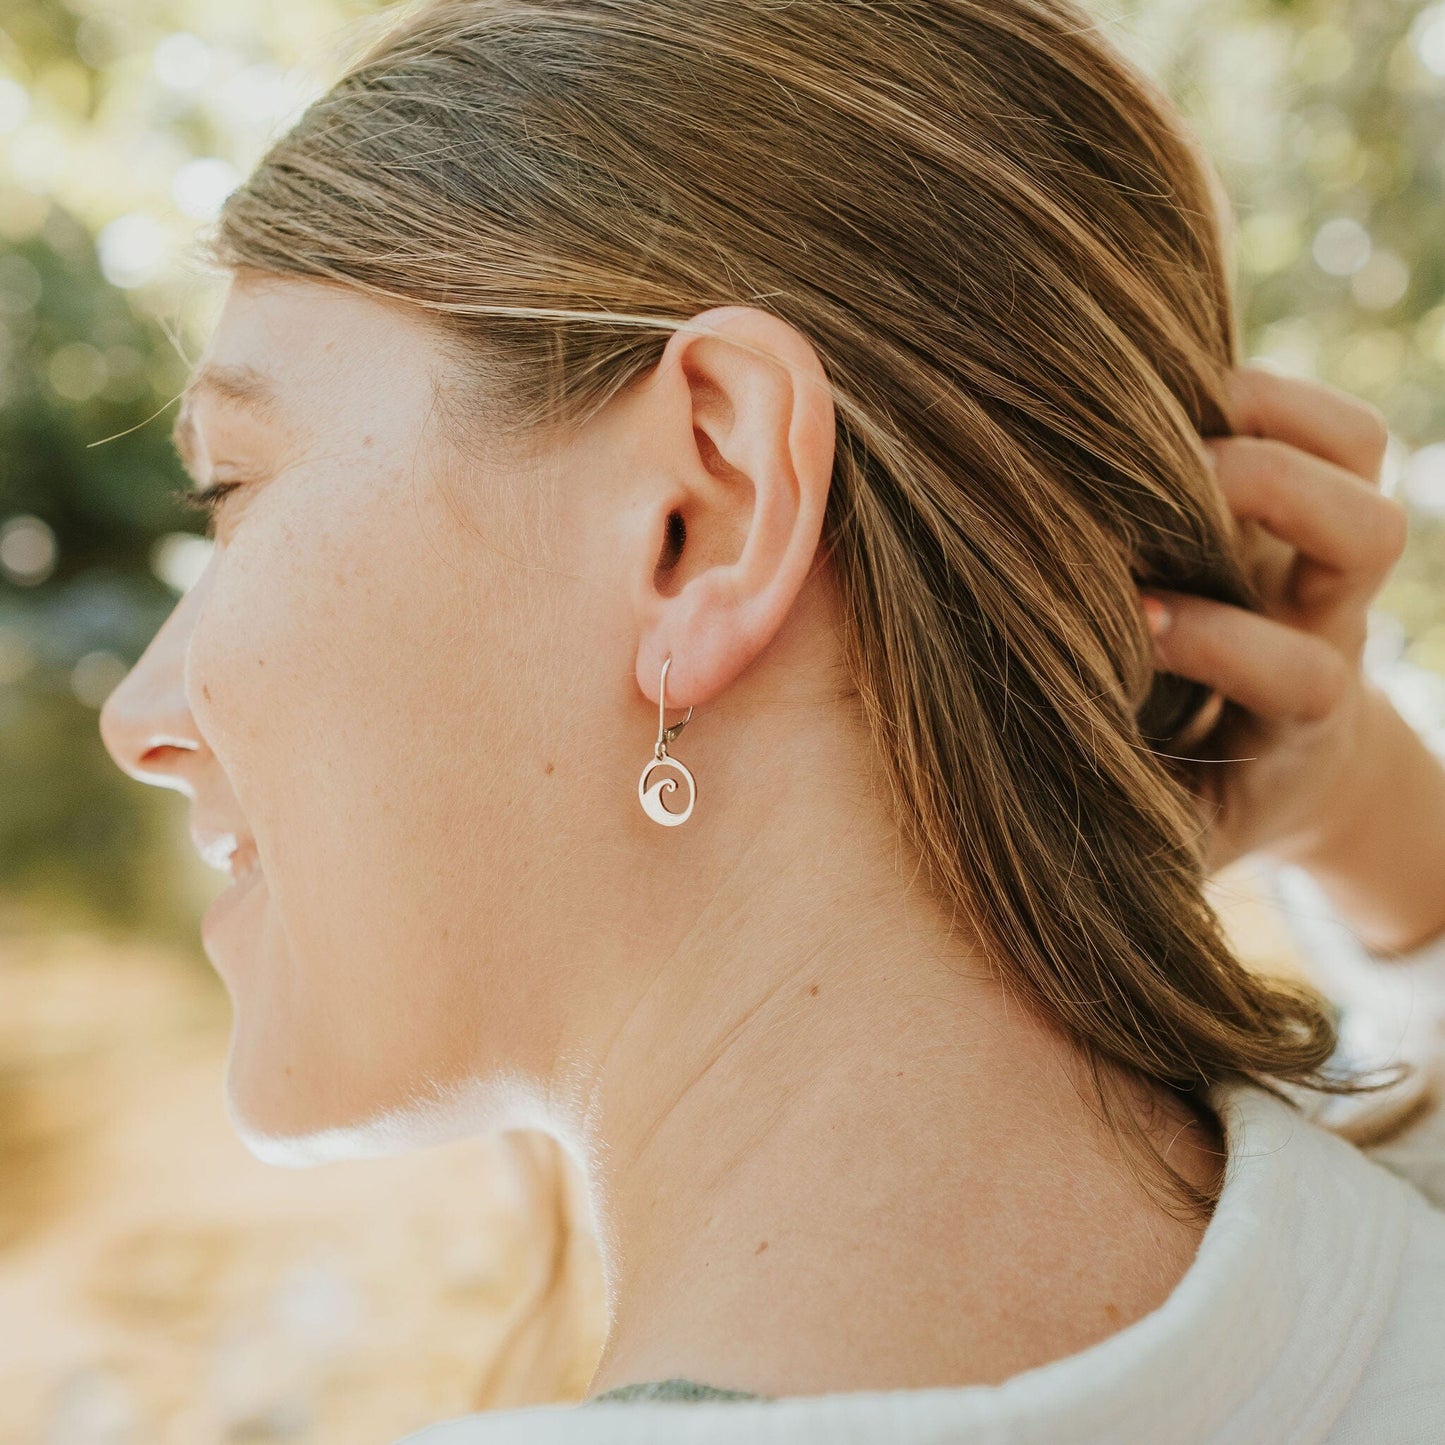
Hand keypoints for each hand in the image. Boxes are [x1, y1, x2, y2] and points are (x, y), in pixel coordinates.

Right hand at [1141, 364, 1410, 889]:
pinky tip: (1174, 400)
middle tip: (1153, 498)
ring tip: (1160, 421)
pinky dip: (1270, 394)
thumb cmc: (1197, 798)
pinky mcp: (1317, 501)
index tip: (1133, 633)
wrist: (1290, 766)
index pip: (1300, 674)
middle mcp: (1327, 625)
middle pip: (1365, 536)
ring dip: (1268, 421)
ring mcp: (1325, 558)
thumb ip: (1113, 811)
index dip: (1221, 643)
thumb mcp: (1162, 831)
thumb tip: (1014, 780)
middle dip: (1261, 495)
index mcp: (1299, 720)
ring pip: (1359, 458)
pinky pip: (1340, 426)